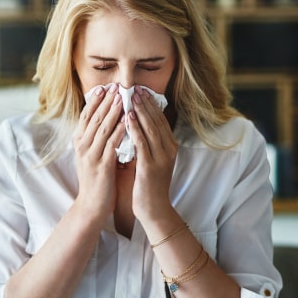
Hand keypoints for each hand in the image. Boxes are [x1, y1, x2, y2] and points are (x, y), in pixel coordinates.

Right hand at [72, 84, 125, 218]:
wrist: (92, 205)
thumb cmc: (96, 180)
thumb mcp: (91, 155)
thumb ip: (96, 139)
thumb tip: (107, 121)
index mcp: (79, 142)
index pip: (86, 116)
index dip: (95, 101)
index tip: (105, 87)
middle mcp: (82, 146)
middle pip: (94, 118)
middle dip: (106, 101)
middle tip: (116, 86)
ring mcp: (90, 156)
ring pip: (102, 128)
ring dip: (113, 111)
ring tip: (123, 97)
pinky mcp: (101, 165)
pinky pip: (111, 143)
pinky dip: (120, 130)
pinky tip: (128, 121)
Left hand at [126, 89, 178, 223]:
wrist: (154, 209)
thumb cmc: (149, 185)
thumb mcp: (151, 160)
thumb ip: (147, 144)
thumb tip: (137, 127)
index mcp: (170, 147)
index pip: (161, 120)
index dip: (151, 105)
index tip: (142, 91)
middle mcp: (168, 150)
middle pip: (157, 120)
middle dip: (146, 103)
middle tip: (136, 88)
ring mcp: (161, 158)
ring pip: (151, 128)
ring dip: (140, 111)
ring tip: (131, 97)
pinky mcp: (150, 166)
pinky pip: (142, 143)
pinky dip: (135, 128)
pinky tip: (127, 118)